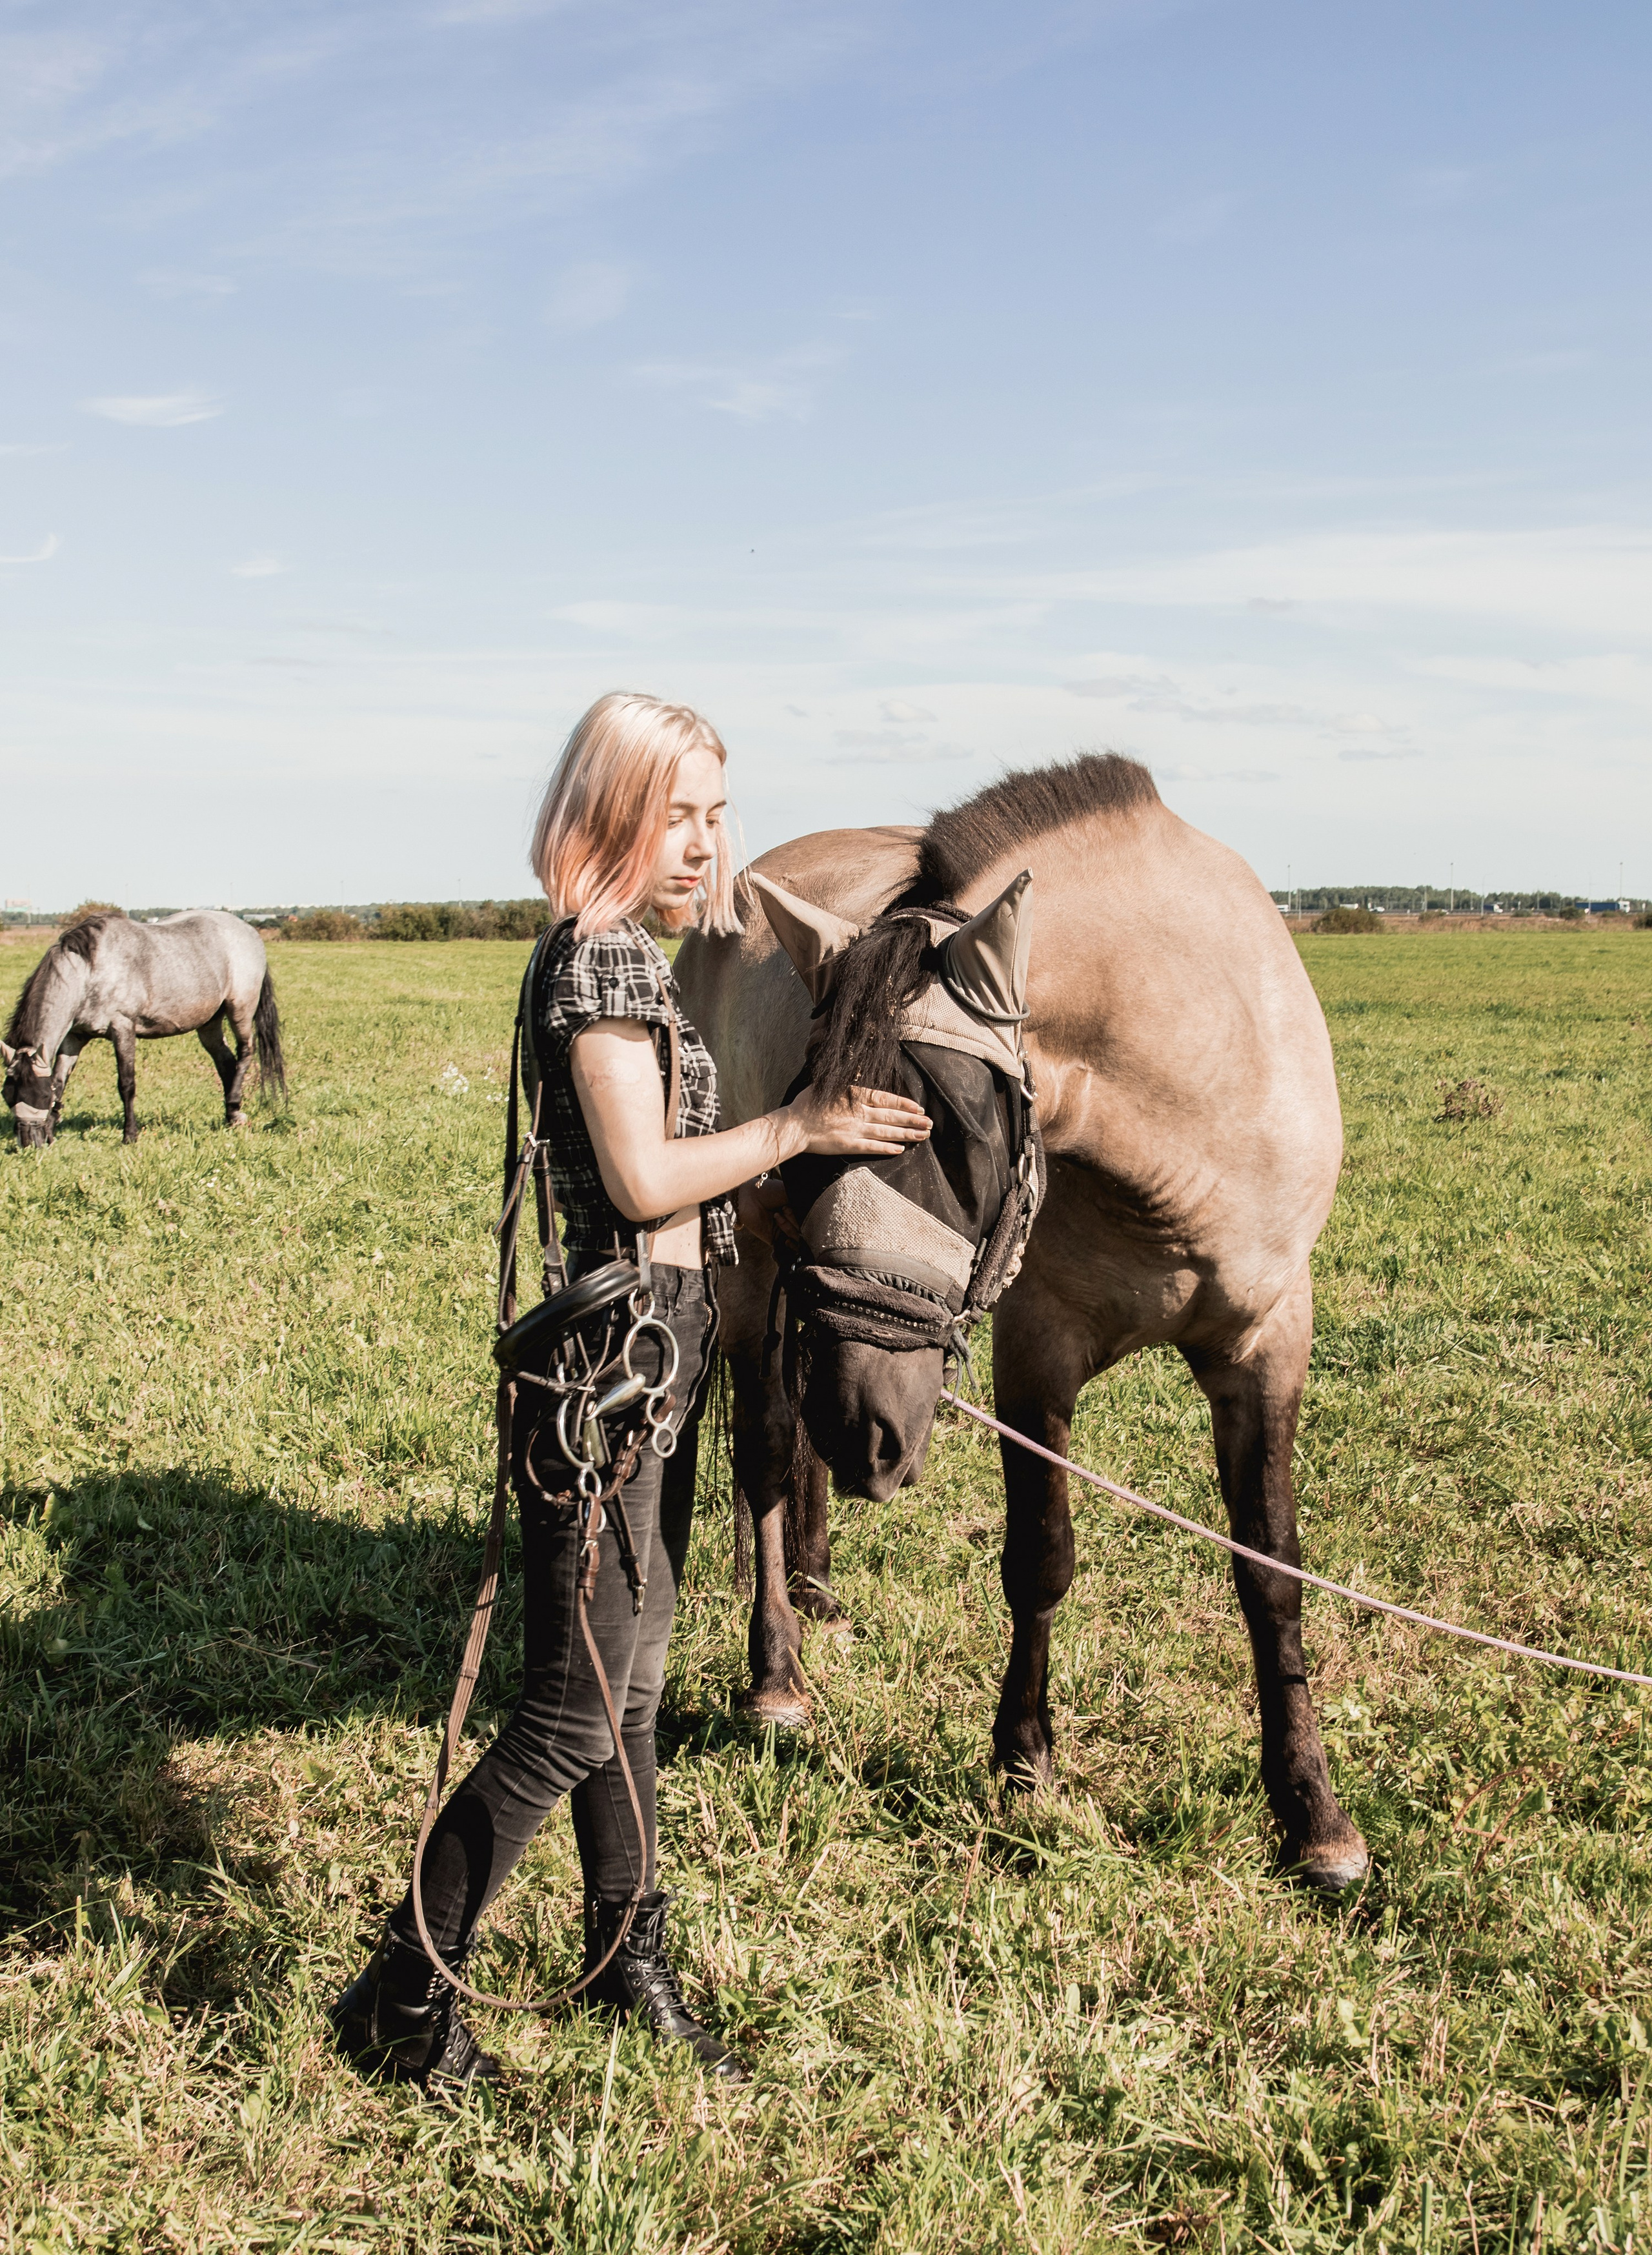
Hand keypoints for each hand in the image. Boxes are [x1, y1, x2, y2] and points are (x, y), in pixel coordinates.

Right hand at [785, 1083, 930, 1158]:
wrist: (794, 1125)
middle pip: (891, 1116)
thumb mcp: (828, 1084)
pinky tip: (901, 1149)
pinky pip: (872, 1147)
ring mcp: (854, 1130)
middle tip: (929, 1124)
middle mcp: (858, 1113)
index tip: (918, 1107)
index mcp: (854, 1095)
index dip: (903, 1104)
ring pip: (886, 1132)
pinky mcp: (848, 1145)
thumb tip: (861, 1070)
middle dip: (912, 1121)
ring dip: (906, 1134)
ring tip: (923, 1136)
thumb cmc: (808, 1103)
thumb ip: (847, 1081)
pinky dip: (887, 1148)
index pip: (885, 1099)